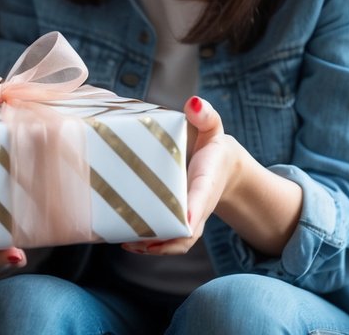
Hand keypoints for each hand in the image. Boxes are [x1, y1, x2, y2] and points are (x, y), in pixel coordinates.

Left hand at [122, 95, 241, 255]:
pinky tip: (128, 240)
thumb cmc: (210, 144)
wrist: (220, 165)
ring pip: (177, 240)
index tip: (187, 218)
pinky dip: (151, 244)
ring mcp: (190, 216)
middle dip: (168, 239)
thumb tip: (193, 103)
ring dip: (155, 246)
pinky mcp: (178, 219)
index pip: (202, 196)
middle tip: (141, 239)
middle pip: (188, 230)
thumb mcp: (212, 126)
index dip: (195, 209)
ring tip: (128, 242)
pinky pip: (169, 238)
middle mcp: (199, 204)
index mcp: (207, 180)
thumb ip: (206, 114)